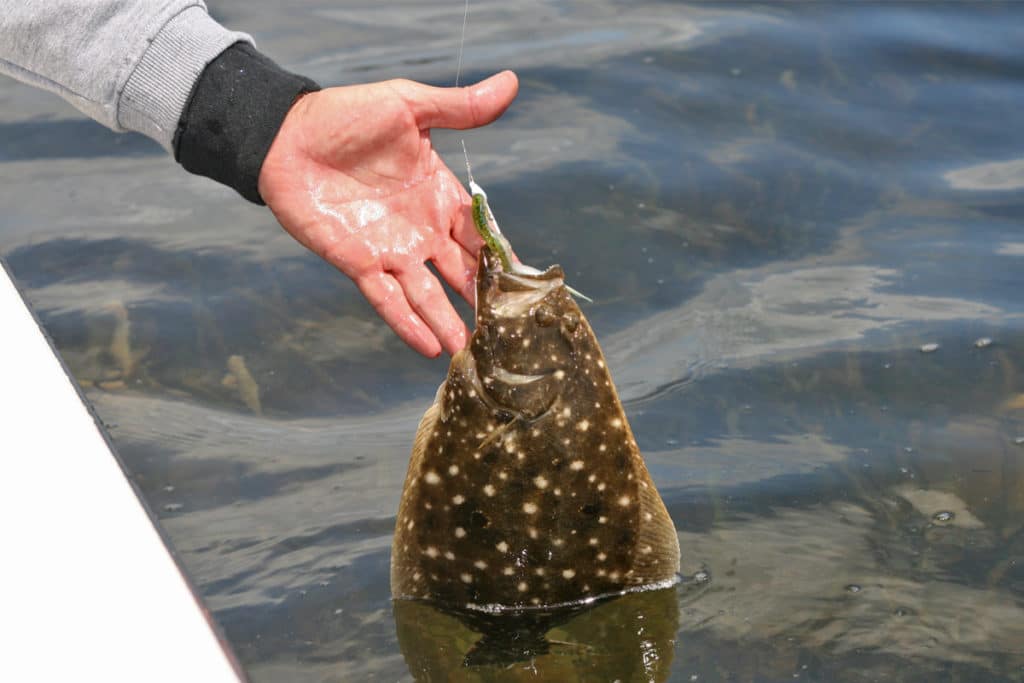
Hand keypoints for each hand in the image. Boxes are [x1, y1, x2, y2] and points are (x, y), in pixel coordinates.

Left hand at [258, 71, 518, 356]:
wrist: (287, 136)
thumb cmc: (347, 116)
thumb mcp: (410, 106)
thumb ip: (460, 107)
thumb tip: (512, 82)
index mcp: (439, 195)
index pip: (480, 233)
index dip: (502, 257)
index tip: (527, 284)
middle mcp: (421, 230)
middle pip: (461, 272)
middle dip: (483, 299)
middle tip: (510, 329)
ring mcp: (391, 250)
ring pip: (428, 294)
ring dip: (449, 322)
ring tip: (471, 351)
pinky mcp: (359, 263)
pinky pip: (387, 299)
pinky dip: (407, 323)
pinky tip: (428, 347)